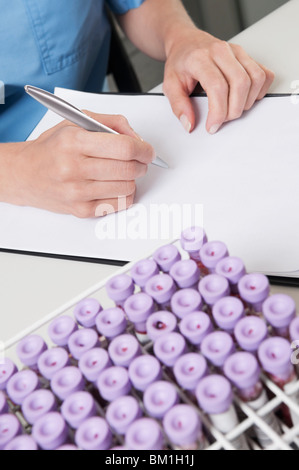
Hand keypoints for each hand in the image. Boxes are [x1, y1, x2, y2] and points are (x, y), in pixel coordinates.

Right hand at [4, 113, 154, 217]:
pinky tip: (114, 186)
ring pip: (127, 188)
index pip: (124, 148)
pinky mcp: (81, 210)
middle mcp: (74, 168)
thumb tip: (137, 138)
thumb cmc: (52, 148)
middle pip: (128, 169)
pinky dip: (123, 194)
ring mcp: (77, 192)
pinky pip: (119, 204)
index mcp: (74, 141)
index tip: (148, 151)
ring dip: (132, 179)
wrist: (26, 174)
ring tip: (121, 172)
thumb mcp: (76, 122)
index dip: (144, 149)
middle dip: (141, 164)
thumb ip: (111, 123)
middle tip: (139, 161)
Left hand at [163, 28, 274, 133]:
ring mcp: (237, 52)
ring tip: (232, 109)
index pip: (217, 86)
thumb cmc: (180, 62)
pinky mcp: (247, 55)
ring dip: (247, 102)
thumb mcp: (170, 85)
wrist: (186, 42)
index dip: (218, 111)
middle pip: (240, 84)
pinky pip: (264, 74)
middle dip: (233, 110)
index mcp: (200, 58)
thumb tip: (189, 124)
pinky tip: (245, 97)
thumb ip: (178, 106)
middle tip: (222, 120)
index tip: (212, 126)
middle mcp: (221, 51)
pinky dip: (259, 90)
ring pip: (255, 79)